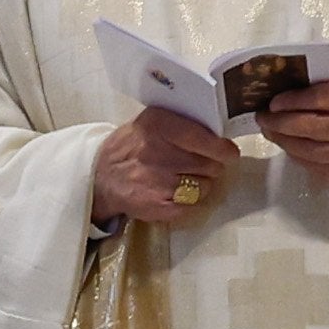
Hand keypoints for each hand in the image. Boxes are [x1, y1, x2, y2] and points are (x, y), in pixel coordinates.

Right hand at [91, 108, 237, 227]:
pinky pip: (192, 205)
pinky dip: (190, 201)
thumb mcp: (153, 123)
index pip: (205, 139)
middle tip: (198, 165)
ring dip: (201, 184)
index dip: (222, 148)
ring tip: (183, 178)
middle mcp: (156, 152)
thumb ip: (186, 125)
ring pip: (205, 186)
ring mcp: (155, 181)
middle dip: (211, 166)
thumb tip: (223, 137)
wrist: (100, 176)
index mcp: (157, 125)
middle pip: (210, 165)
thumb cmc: (134, 147)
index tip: (228, 152)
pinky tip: (175, 193)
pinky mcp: (155, 205)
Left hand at [256, 77, 328, 183]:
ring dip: (285, 141)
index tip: (272, 102)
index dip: (293, 101)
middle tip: (263, 118)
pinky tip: (290, 147)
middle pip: (311, 127)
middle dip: (281, 123)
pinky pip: (316, 166)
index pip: (320, 98)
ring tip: (271, 132)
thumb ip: (327, 86)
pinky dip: (298, 157)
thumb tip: (288, 88)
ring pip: (309, 150)